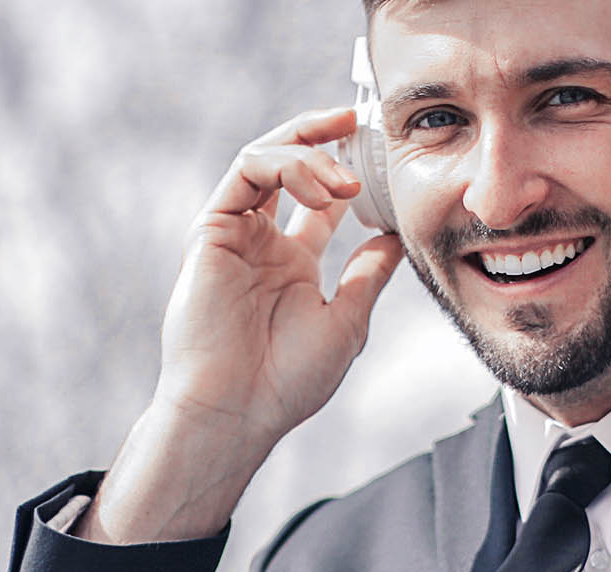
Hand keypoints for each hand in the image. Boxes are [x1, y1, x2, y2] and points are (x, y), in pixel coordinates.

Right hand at [83, 108, 405, 542]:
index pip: (321, 200)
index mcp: (294, 264)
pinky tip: (322, 187)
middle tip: (363, 123)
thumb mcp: (347, 321)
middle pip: (291, 165)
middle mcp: (262, 241)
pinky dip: (286, 163)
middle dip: (326, 137)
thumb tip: (398, 236)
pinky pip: (246, 169)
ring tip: (346, 180)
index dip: (351, 171)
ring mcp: (236, 232)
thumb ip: (369, 273)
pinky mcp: (212, 228)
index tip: (385, 156)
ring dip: (312, 154)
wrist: (239, 409)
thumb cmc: (288, 381)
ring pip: (269, 157)